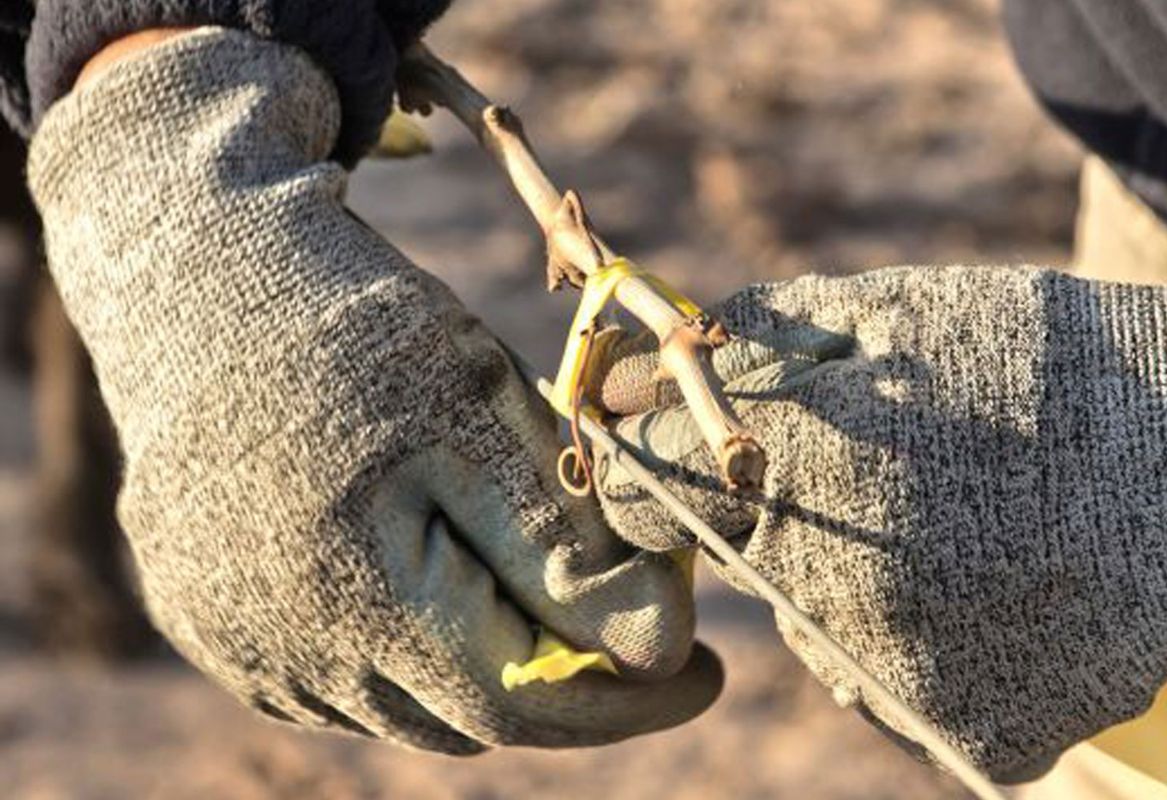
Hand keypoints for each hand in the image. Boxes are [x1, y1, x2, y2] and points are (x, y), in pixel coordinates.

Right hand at [29, 29, 719, 752]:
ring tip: (540, 590)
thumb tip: (662, 646)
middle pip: (469, 717)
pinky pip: (339, 680)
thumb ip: (564, 545)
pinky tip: (442, 582)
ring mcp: (236, 640)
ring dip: (489, 668)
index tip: (703, 670)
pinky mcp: (207, 619)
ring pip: (406, 705)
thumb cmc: (359, 331)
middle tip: (638, 626)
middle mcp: (284, 645)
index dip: (628, 698)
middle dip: (570, 679)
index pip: (525, 700)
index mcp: (357, 595)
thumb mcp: (482, 413)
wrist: (203, 275)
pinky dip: (411, 653)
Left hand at [596, 265, 1166, 780]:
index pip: (644, 492)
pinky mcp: (971, 736)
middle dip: (773, 515)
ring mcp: (905, 678)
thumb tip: (628, 378)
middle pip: (738, 564)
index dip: (655, 467)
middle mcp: (834, 592)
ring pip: (817, 631)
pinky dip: (924, 642)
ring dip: (849, 584)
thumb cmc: (1043, 361)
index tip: (676, 453)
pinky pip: (901, 689)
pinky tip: (985, 588)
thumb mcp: (893, 312)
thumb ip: (749, 340)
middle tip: (873, 473)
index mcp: (801, 473)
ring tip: (950, 527)